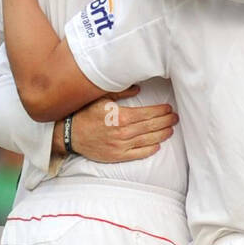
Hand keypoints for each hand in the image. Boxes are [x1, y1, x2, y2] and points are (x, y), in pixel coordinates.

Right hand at [59, 86, 177, 162]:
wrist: (68, 134)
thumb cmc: (85, 114)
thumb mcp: (101, 99)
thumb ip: (121, 93)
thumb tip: (138, 88)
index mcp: (121, 116)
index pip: (149, 113)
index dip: (161, 111)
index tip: (169, 108)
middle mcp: (123, 132)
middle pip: (152, 126)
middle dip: (166, 121)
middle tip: (175, 118)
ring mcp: (121, 145)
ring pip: (149, 140)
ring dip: (162, 134)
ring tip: (171, 129)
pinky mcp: (117, 156)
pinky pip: (139, 154)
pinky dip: (150, 149)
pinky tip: (157, 145)